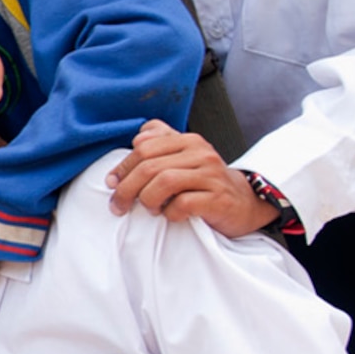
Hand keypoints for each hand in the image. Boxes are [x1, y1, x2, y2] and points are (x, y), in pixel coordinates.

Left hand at [104, 120, 278, 235]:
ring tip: (150, 209)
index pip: (143, 147)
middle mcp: (201, 153)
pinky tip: (171, 215)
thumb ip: (160, 142)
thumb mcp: (183, 158)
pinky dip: (170, 213)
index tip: (111, 183)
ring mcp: (211, 175)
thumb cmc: (203, 182)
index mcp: (187, 140)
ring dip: (147, 200)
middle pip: (149, 166)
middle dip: (126, 188)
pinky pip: (183, 204)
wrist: (243, 203)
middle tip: (118, 206)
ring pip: (164, 182)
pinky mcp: (218, 198)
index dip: (122, 167)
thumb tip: (137, 138)